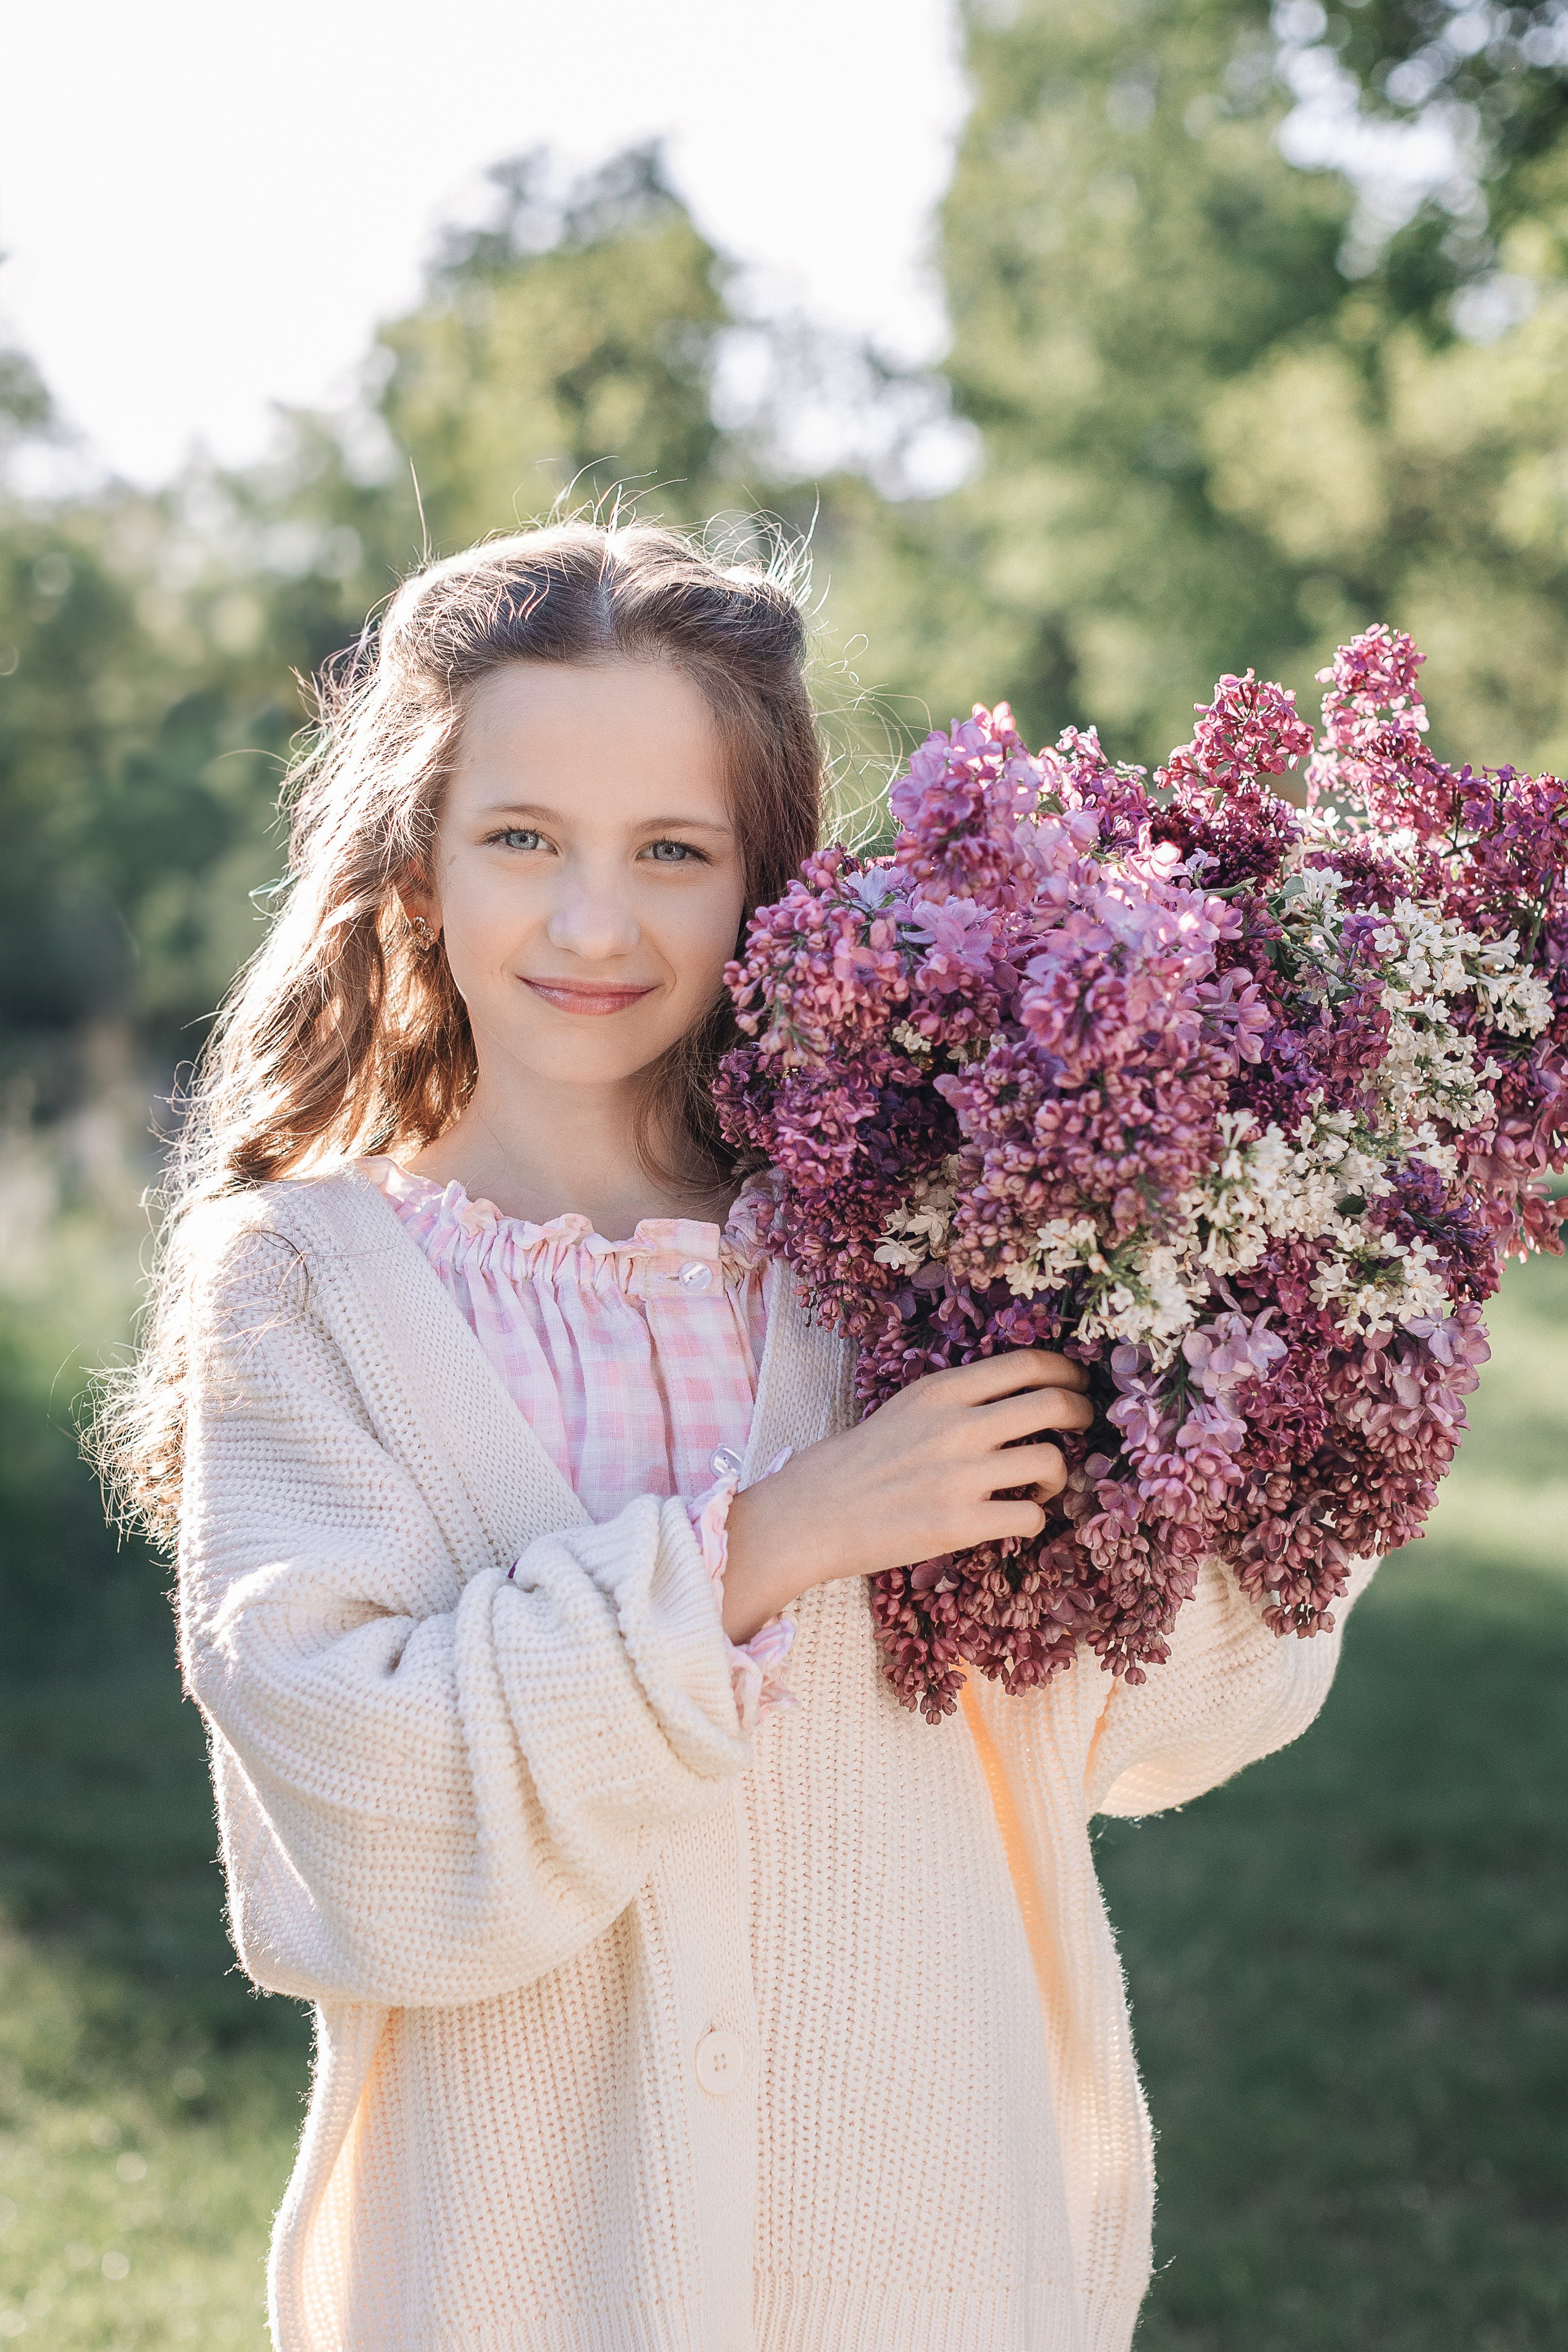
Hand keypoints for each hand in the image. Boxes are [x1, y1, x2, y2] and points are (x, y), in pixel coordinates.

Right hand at [720, 1351, 1093, 1643]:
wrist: (809, 1516)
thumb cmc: (852, 1464)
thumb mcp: (903, 1410)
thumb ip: (955, 1402)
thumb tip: (1015, 1400)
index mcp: (939, 1391)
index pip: (1027, 1364)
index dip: (1067, 1372)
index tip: (1077, 1384)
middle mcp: (956, 1426)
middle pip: (1054, 1404)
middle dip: (1081, 1414)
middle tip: (1081, 1427)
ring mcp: (961, 1475)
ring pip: (1052, 1461)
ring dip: (1059, 1475)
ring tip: (1039, 1485)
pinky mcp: (961, 1524)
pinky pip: (1031, 1516)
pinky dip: (1034, 1517)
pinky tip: (1015, 1516)